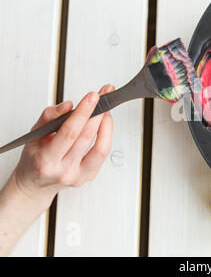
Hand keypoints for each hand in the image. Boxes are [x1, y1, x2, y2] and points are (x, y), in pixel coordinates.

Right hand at [13, 84, 114, 207]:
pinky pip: (103, 154)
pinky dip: (107, 136)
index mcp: (46, 160)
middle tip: (104, 96)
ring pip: (100, 147)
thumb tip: (68, 105)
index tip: (93, 96)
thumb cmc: (35, 158)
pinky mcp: (89, 176)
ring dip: (106, 124)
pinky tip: (105, 124)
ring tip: (106, 109)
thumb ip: (49, 117)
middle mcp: (63, 170)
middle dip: (98, 113)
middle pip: (87, 138)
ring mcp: (78, 175)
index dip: (84, 112)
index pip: (69, 132)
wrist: (35, 184)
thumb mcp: (34, 135)